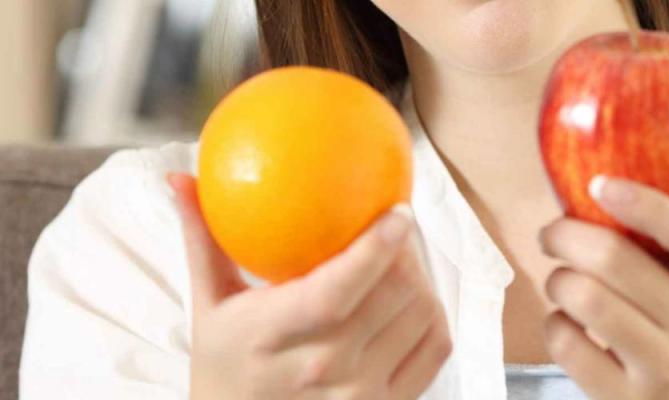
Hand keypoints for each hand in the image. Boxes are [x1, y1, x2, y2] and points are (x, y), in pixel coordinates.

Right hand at [167, 173, 450, 399]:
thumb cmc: (225, 363)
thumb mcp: (208, 306)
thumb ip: (201, 240)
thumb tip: (180, 177)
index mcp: (269, 336)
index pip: (334, 292)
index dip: (375, 249)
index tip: (397, 212)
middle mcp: (319, 369)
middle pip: (391, 296)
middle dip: (406, 251)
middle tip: (398, 226)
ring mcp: (357, 394)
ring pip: (420, 316)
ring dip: (422, 278)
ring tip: (404, 258)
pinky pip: (435, 348)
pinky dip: (434, 315)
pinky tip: (416, 297)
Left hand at [539, 176, 668, 399]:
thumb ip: (654, 248)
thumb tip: (588, 186)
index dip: (647, 204)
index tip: (600, 184)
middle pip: (613, 259)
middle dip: (564, 235)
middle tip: (551, 236)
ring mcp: (664, 365)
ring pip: (585, 297)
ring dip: (557, 281)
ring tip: (561, 284)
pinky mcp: (627, 399)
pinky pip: (566, 343)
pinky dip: (553, 325)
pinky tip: (566, 326)